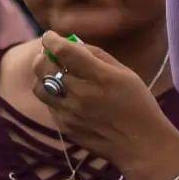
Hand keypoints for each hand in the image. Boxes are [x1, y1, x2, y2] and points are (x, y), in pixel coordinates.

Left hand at [33, 32, 178, 176]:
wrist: (139, 144)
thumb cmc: (138, 104)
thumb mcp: (126, 74)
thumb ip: (99, 56)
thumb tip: (75, 44)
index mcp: (101, 77)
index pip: (64, 51)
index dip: (52, 40)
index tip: (50, 36)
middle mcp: (81, 94)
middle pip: (43, 67)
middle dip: (43, 55)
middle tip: (50, 53)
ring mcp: (69, 112)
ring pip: (39, 86)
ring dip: (43, 76)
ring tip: (55, 74)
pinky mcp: (64, 127)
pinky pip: (49, 104)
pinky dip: (53, 94)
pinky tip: (67, 94)